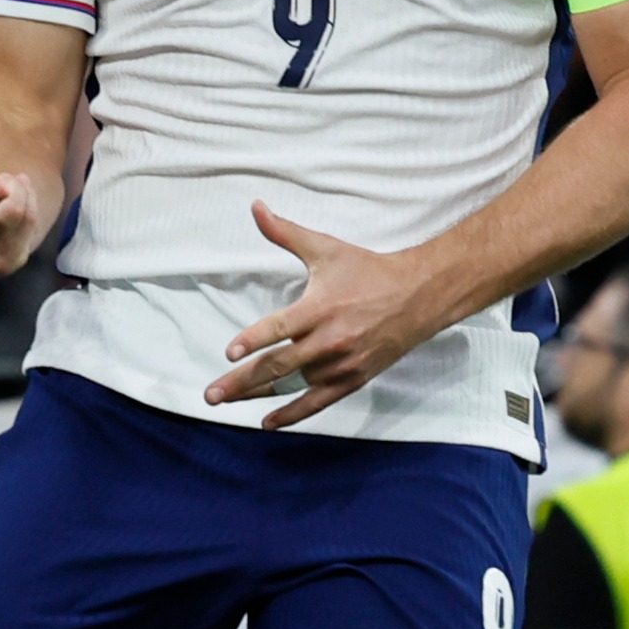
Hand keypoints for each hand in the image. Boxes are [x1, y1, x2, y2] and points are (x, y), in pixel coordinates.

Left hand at [209, 204, 445, 426]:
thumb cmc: (368, 270)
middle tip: (211, 394)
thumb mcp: (326, 249)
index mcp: (320, 308)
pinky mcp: (352, 379)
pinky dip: (293, 414)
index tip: (229, 352)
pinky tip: (268, 422)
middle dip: (241, 381)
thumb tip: (256, 207)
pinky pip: (317, 402)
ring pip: (293, 386)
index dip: (253, 340)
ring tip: (227, 402)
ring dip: (257, 396)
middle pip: (278, 366)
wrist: (417, 297)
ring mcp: (341, 364)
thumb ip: (285, 233)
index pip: (279, 329)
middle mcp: (329, 341)